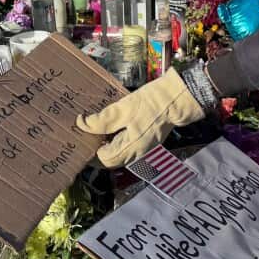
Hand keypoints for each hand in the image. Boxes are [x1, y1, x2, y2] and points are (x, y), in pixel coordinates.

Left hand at [77, 68, 206, 167]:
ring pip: (117, 154)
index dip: (89, 151)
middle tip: (85, 134)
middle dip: (96, 149)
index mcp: (130, 148)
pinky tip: (111, 126)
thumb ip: (102, 120)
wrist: (178, 99)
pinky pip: (126, 148)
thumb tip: (82, 124)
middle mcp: (136, 153)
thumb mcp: (123, 107)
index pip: (102, 160)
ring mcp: (143, 149)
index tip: (80, 137)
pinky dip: (115, 141)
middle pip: (109, 160)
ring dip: (105, 145)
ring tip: (96, 129)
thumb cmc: (152, 102)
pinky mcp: (145, 142)